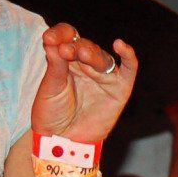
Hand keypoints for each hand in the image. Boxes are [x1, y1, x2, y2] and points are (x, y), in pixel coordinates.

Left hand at [31, 24, 135, 143]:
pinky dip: (128, 56)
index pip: (67, 37)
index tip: (49, 39)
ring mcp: (103, 77)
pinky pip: (128, 69)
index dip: (60, 34)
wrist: (61, 142)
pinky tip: (120, 46)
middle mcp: (86, 65)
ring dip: (92, 53)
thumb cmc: (52, 115)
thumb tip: (53, 40)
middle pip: (85, 46)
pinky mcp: (119, 89)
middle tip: (65, 51)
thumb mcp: (49, 88)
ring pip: (102, 57)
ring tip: (81, 54)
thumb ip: (55, 65)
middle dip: (75, 46)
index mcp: (66, 60)